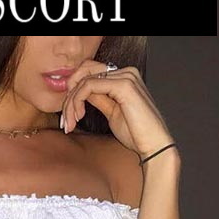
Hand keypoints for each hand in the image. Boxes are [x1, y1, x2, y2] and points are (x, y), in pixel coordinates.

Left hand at [60, 59, 175, 157]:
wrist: (153, 146)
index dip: (73, 93)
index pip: (90, 74)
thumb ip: (98, 98)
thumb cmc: (136, 134)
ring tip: (69, 123)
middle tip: (65, 120)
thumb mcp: (111, 112)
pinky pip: (89, 86)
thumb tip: (81, 93)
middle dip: (69, 96)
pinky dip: (77, 101)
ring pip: (84, 81)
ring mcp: (126, 77)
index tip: (68, 116)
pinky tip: (78, 117)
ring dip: (70, 103)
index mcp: (125, 77)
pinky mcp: (124, 86)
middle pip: (84, 73)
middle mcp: (126, 72)